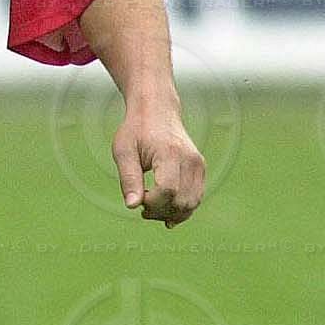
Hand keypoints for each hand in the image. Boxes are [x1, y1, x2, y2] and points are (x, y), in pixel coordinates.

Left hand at [111, 103, 204, 227]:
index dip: (152, 203)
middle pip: (181, 201)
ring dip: (171, 214)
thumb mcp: (123, 151)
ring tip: (151, 208)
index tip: (138, 199)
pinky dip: (181, 208)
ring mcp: (198, 165)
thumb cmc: (136, 130)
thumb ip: (129, 179)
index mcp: (170, 153)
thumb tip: (131, 206)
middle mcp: (190, 160)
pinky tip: (164, 209)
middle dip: (160, 212)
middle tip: (142, 207)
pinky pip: (196, 198)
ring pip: (191, 203)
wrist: (157, 110)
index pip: (167, 190)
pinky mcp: (201, 169)